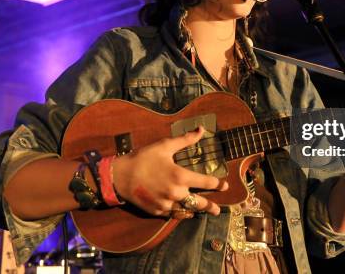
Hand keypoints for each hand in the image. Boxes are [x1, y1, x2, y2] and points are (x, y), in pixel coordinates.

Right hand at [111, 126, 227, 216]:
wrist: (120, 176)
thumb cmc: (143, 158)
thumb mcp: (165, 145)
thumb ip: (185, 140)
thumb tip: (201, 130)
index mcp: (180, 176)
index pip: (205, 183)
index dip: (217, 184)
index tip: (224, 185)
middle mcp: (176, 193)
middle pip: (199, 203)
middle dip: (210, 206)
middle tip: (217, 209)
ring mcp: (166, 204)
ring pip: (186, 210)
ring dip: (196, 211)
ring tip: (204, 213)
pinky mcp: (157, 211)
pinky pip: (172, 214)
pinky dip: (180, 213)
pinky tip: (184, 212)